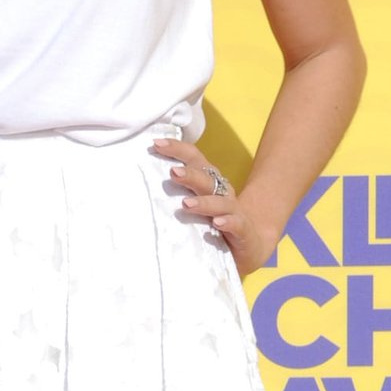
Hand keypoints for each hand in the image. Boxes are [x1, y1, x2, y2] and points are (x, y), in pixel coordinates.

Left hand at [150, 137, 277, 278]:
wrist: (250, 246)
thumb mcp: (194, 208)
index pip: (195, 159)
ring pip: (220, 201)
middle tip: (172, 172)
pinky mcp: (243, 231)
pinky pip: (236, 224)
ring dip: (204, 202)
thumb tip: (141, 185)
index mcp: (209, 183)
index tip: (156, 144)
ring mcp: (233, 211)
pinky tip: (217, 223)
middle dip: (190, 174)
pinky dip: (226, 222)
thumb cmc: (214, 224)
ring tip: (186, 204)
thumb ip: (175, 195)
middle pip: (207, 178)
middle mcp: (222, 193)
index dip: (178, 149)